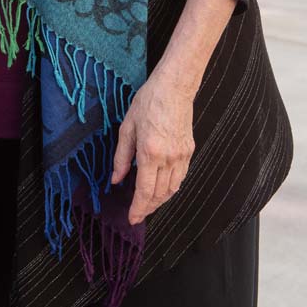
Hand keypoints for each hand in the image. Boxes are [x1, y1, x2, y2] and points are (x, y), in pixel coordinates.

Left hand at [111, 68, 194, 225]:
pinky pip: (180, 177)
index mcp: (150, 152)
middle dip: (148, 207)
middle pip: (160, 194)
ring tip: (148, 204)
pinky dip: (171, 188)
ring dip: (160, 200)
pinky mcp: (189, 151)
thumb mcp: (127, 128)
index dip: (138, 208)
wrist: (174, 88)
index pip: (145, 191)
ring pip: (173, 189)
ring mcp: (181, 156)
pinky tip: (162, 188)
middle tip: (138, 213)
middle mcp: (168, 158)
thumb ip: (121, 157)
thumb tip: (116, 179)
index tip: (132, 218)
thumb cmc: (148, 102)